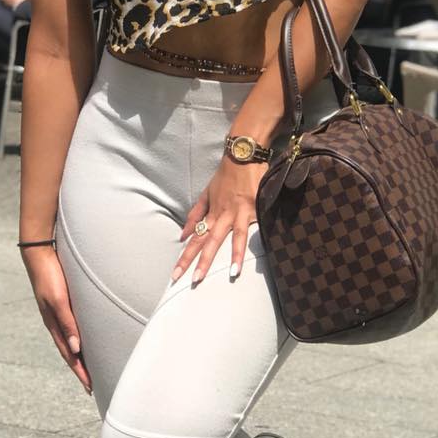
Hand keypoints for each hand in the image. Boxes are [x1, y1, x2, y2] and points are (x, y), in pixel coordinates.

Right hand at [22, 246, 91, 394]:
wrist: (39, 252)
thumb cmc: (50, 275)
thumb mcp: (59, 300)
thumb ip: (68, 323)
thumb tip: (76, 349)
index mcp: (54, 324)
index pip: (69, 354)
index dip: (80, 371)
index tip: (90, 387)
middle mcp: (55, 321)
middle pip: (69, 351)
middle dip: (80, 368)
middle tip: (92, 384)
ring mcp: (57, 312)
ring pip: (70, 340)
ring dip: (80, 354)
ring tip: (90, 365)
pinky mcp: (61, 302)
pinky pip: (71, 326)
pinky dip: (78, 338)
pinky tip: (84, 337)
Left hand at [173, 154, 266, 284]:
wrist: (242, 155)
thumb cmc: (225, 176)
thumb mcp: (206, 194)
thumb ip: (195, 214)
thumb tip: (182, 235)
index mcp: (211, 214)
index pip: (195, 240)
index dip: (185, 257)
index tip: (175, 275)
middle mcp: (223, 215)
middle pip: (210, 242)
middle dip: (202, 262)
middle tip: (194, 282)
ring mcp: (241, 211)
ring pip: (236, 236)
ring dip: (234, 255)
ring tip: (232, 274)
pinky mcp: (256, 207)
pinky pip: (257, 225)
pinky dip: (259, 237)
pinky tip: (262, 252)